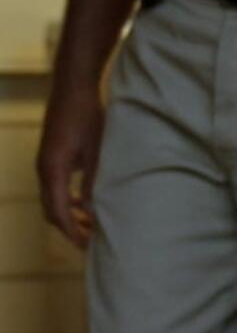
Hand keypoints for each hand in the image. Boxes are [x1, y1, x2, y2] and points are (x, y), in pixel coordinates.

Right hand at [36, 82, 103, 248]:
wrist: (73, 86)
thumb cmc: (88, 115)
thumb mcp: (96, 149)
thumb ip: (94, 179)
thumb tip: (94, 208)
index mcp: (53, 171)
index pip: (59, 213)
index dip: (73, 232)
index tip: (88, 245)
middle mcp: (44, 170)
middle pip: (52, 211)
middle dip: (69, 228)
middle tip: (90, 240)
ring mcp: (45, 163)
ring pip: (53, 199)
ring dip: (69, 214)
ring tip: (90, 224)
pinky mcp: (51, 156)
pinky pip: (56, 186)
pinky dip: (68, 199)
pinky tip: (86, 201)